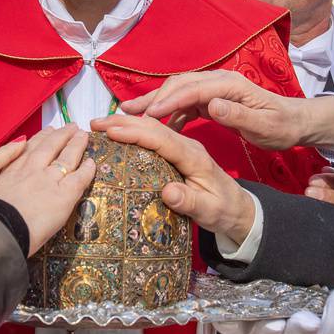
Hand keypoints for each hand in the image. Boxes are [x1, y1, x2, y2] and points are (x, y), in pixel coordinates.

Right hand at [0, 126, 96, 254]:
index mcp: (10, 172)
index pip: (27, 150)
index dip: (39, 139)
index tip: (47, 131)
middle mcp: (30, 171)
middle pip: (49, 147)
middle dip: (60, 135)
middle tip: (70, 127)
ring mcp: (48, 180)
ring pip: (66, 157)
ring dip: (76, 144)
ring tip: (83, 135)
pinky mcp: (63, 195)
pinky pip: (79, 178)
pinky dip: (87, 169)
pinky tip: (92, 163)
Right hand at [94, 114, 253, 243]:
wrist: (238, 208)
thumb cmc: (223, 210)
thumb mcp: (209, 212)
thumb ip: (190, 202)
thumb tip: (168, 192)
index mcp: (194, 156)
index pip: (161, 138)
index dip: (135, 132)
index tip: (111, 131)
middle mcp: (188, 145)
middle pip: (153, 126)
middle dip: (123, 122)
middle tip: (94, 123)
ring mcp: (183, 145)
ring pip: (152, 127)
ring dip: (126, 122)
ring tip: (100, 124)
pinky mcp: (179, 149)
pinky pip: (154, 134)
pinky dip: (134, 130)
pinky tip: (119, 132)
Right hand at [118, 70, 333, 156]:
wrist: (294, 121)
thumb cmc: (281, 126)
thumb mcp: (264, 126)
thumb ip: (239, 115)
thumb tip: (213, 105)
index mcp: (231, 84)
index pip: (193, 88)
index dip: (169, 100)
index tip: (148, 115)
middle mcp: (219, 80)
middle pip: (179, 84)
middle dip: (152, 97)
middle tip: (126, 113)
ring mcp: (214, 87)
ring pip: (178, 91)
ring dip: (155, 102)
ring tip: (130, 116)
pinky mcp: (212, 98)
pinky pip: (184, 101)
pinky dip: (168, 111)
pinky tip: (155, 126)